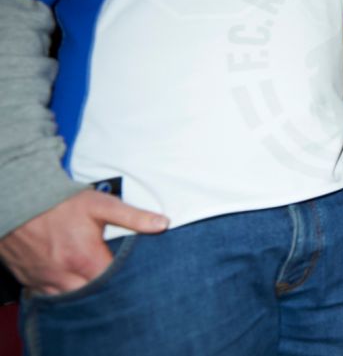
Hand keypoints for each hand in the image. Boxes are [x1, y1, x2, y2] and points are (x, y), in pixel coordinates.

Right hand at [0, 189, 167, 295]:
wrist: (19, 202)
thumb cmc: (60, 204)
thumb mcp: (101, 205)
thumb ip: (133, 217)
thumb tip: (162, 224)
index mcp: (85, 259)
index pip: (113, 283)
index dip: (127, 282)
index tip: (135, 276)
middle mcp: (64, 275)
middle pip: (92, 297)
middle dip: (106, 293)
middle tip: (117, 281)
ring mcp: (45, 281)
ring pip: (70, 301)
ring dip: (84, 296)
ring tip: (94, 281)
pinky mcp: (31, 281)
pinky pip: (49, 298)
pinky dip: (62, 294)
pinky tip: (72, 283)